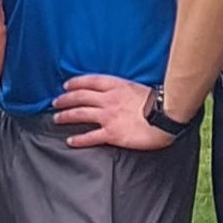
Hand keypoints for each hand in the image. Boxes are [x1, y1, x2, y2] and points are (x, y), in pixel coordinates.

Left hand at [54, 74, 179, 149]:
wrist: (167, 116)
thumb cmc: (159, 102)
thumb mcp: (139, 87)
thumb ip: (125, 89)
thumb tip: (121, 92)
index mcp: (117, 86)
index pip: (90, 81)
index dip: (76, 82)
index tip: (66, 85)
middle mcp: (108, 100)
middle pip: (80, 97)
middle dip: (65, 99)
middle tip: (55, 102)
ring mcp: (108, 116)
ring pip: (80, 114)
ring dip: (66, 116)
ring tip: (57, 118)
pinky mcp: (111, 133)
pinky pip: (90, 136)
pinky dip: (78, 139)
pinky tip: (70, 141)